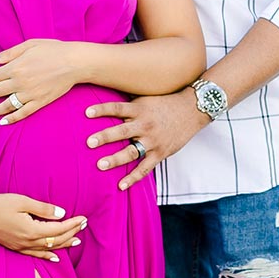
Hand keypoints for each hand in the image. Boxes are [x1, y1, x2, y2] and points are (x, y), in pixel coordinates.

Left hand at [0, 39, 77, 123]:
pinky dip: (11, 118)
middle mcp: (19, 83)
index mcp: (15, 67)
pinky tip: (3, 122)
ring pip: (5, 105)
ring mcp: (29, 95)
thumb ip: (8, 53)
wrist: (74, 62)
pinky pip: (22, 113)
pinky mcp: (39, 102)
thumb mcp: (29, 45)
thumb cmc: (52, 50)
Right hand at [0, 191, 86, 261]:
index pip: (59, 229)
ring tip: (77, 241)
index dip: (73, 224)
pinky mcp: (15, 247)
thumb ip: (43, 209)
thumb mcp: (22, 201)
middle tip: (84, 225)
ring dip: (64, 245)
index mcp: (32, 230)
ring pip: (48, 249)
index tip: (84, 218)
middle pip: (56, 240)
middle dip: (72, 233)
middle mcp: (28, 242)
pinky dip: (47, 256)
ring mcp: (21, 247)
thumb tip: (62, 214)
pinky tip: (55, 258)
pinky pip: (35, 255)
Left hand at [85, 90, 209, 189]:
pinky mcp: (160, 153)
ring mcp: (153, 141)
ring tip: (100, 165)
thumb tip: (107, 91)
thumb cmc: (165, 102)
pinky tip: (120, 185)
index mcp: (140, 109)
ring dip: (115, 159)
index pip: (117, 108)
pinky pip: (145, 168)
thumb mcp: (146, 97)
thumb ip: (128, 101)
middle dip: (105, 137)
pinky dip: (133, 177)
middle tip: (89, 143)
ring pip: (132, 152)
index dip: (102, 110)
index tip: (86, 112)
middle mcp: (145, 125)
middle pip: (122, 131)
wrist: (192, 109)